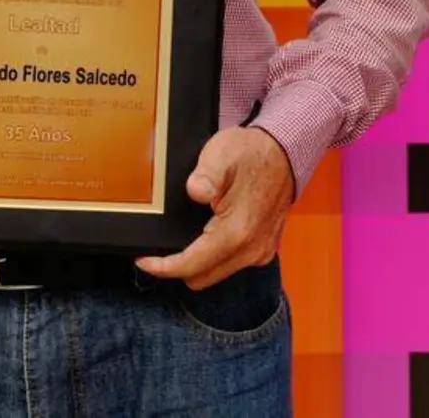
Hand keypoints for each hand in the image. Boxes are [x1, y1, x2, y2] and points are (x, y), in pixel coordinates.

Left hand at [135, 126, 294, 290]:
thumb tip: (195, 192)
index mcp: (238, 231)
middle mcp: (251, 249)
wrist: (284, 151)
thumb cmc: (253, 152)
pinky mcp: (263, 248)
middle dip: (177, 267)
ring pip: (215, 273)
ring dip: (196, 263)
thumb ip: (206, 176)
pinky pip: (230, 264)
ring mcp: (260, 252)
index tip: (143, 260)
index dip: (163, 267)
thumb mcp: (222, 154)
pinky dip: (214, 257)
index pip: (192, 266)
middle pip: (202, 277)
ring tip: (181, 239)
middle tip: (159, 249)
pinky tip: (206, 234)